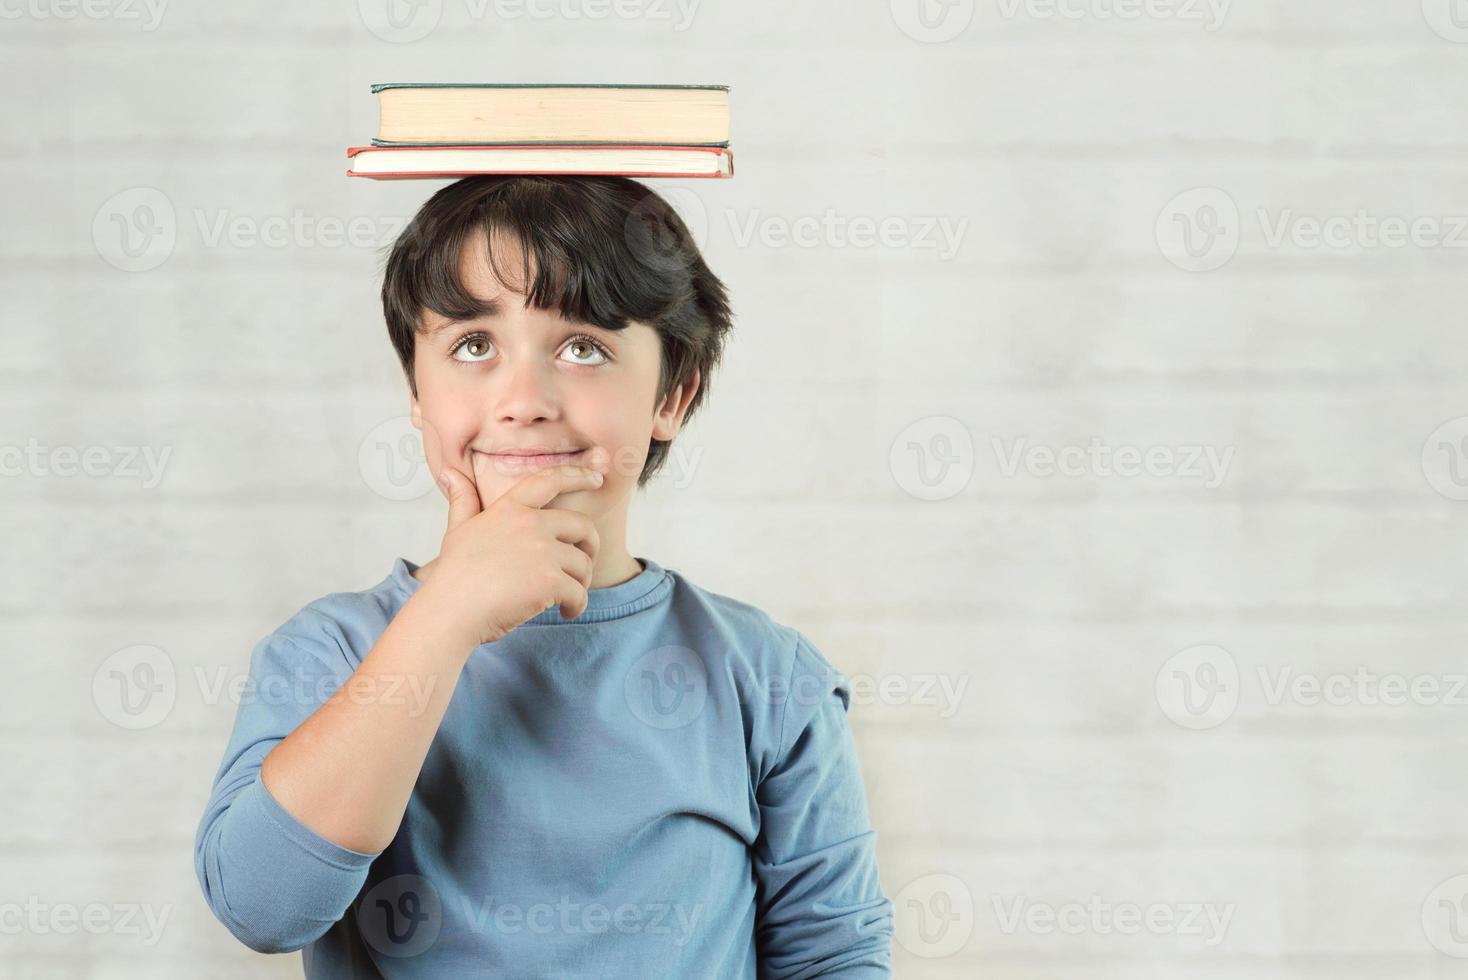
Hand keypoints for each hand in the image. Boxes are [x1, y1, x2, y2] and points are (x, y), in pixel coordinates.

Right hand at [424, 448, 608, 646]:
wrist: (450, 612)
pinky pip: (580, 592)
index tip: (598, 475)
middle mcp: (530, 525)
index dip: (578, 474)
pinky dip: (578, 605)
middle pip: (583, 526)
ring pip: (583, 564)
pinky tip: (567, 612)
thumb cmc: (453, 576)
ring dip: (581, 582)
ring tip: (567, 597)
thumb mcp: (458, 530)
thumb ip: (462, 500)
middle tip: (584, 563)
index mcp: (510, 509)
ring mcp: (542, 552)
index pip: (549, 481)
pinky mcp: (550, 581)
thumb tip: (449, 474)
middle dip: (591, 546)